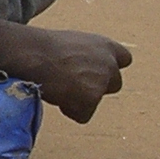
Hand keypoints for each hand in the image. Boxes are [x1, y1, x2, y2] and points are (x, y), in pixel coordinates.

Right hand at [12, 28, 131, 123]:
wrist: (35, 54)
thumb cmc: (44, 48)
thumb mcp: (73, 43)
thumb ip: (87, 56)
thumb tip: (83, 70)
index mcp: (105, 45)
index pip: (124, 59)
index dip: (109, 69)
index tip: (97, 74)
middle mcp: (109, 63)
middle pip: (114, 85)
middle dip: (96, 88)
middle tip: (73, 85)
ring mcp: (102, 82)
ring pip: (94, 101)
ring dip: (79, 99)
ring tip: (58, 86)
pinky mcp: (92, 99)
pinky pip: (82, 115)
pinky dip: (70, 110)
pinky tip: (57, 95)